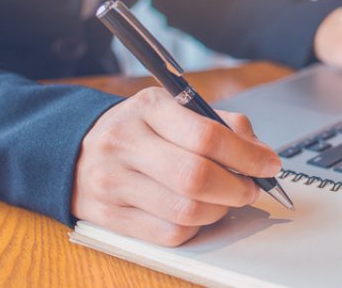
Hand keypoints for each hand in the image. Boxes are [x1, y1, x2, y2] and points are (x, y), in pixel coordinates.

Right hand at [71, 87, 281, 245]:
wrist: (73, 150)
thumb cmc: (137, 129)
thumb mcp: (173, 109)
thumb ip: (219, 125)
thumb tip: (260, 154)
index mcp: (148, 108)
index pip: (207, 136)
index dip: (248, 156)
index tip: (269, 165)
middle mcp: (125, 142)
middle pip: (197, 177)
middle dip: (238, 188)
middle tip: (251, 188)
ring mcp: (113, 182)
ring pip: (185, 211)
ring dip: (220, 210)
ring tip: (226, 199)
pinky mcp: (110, 217)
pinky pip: (168, 234)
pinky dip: (195, 228)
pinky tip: (198, 213)